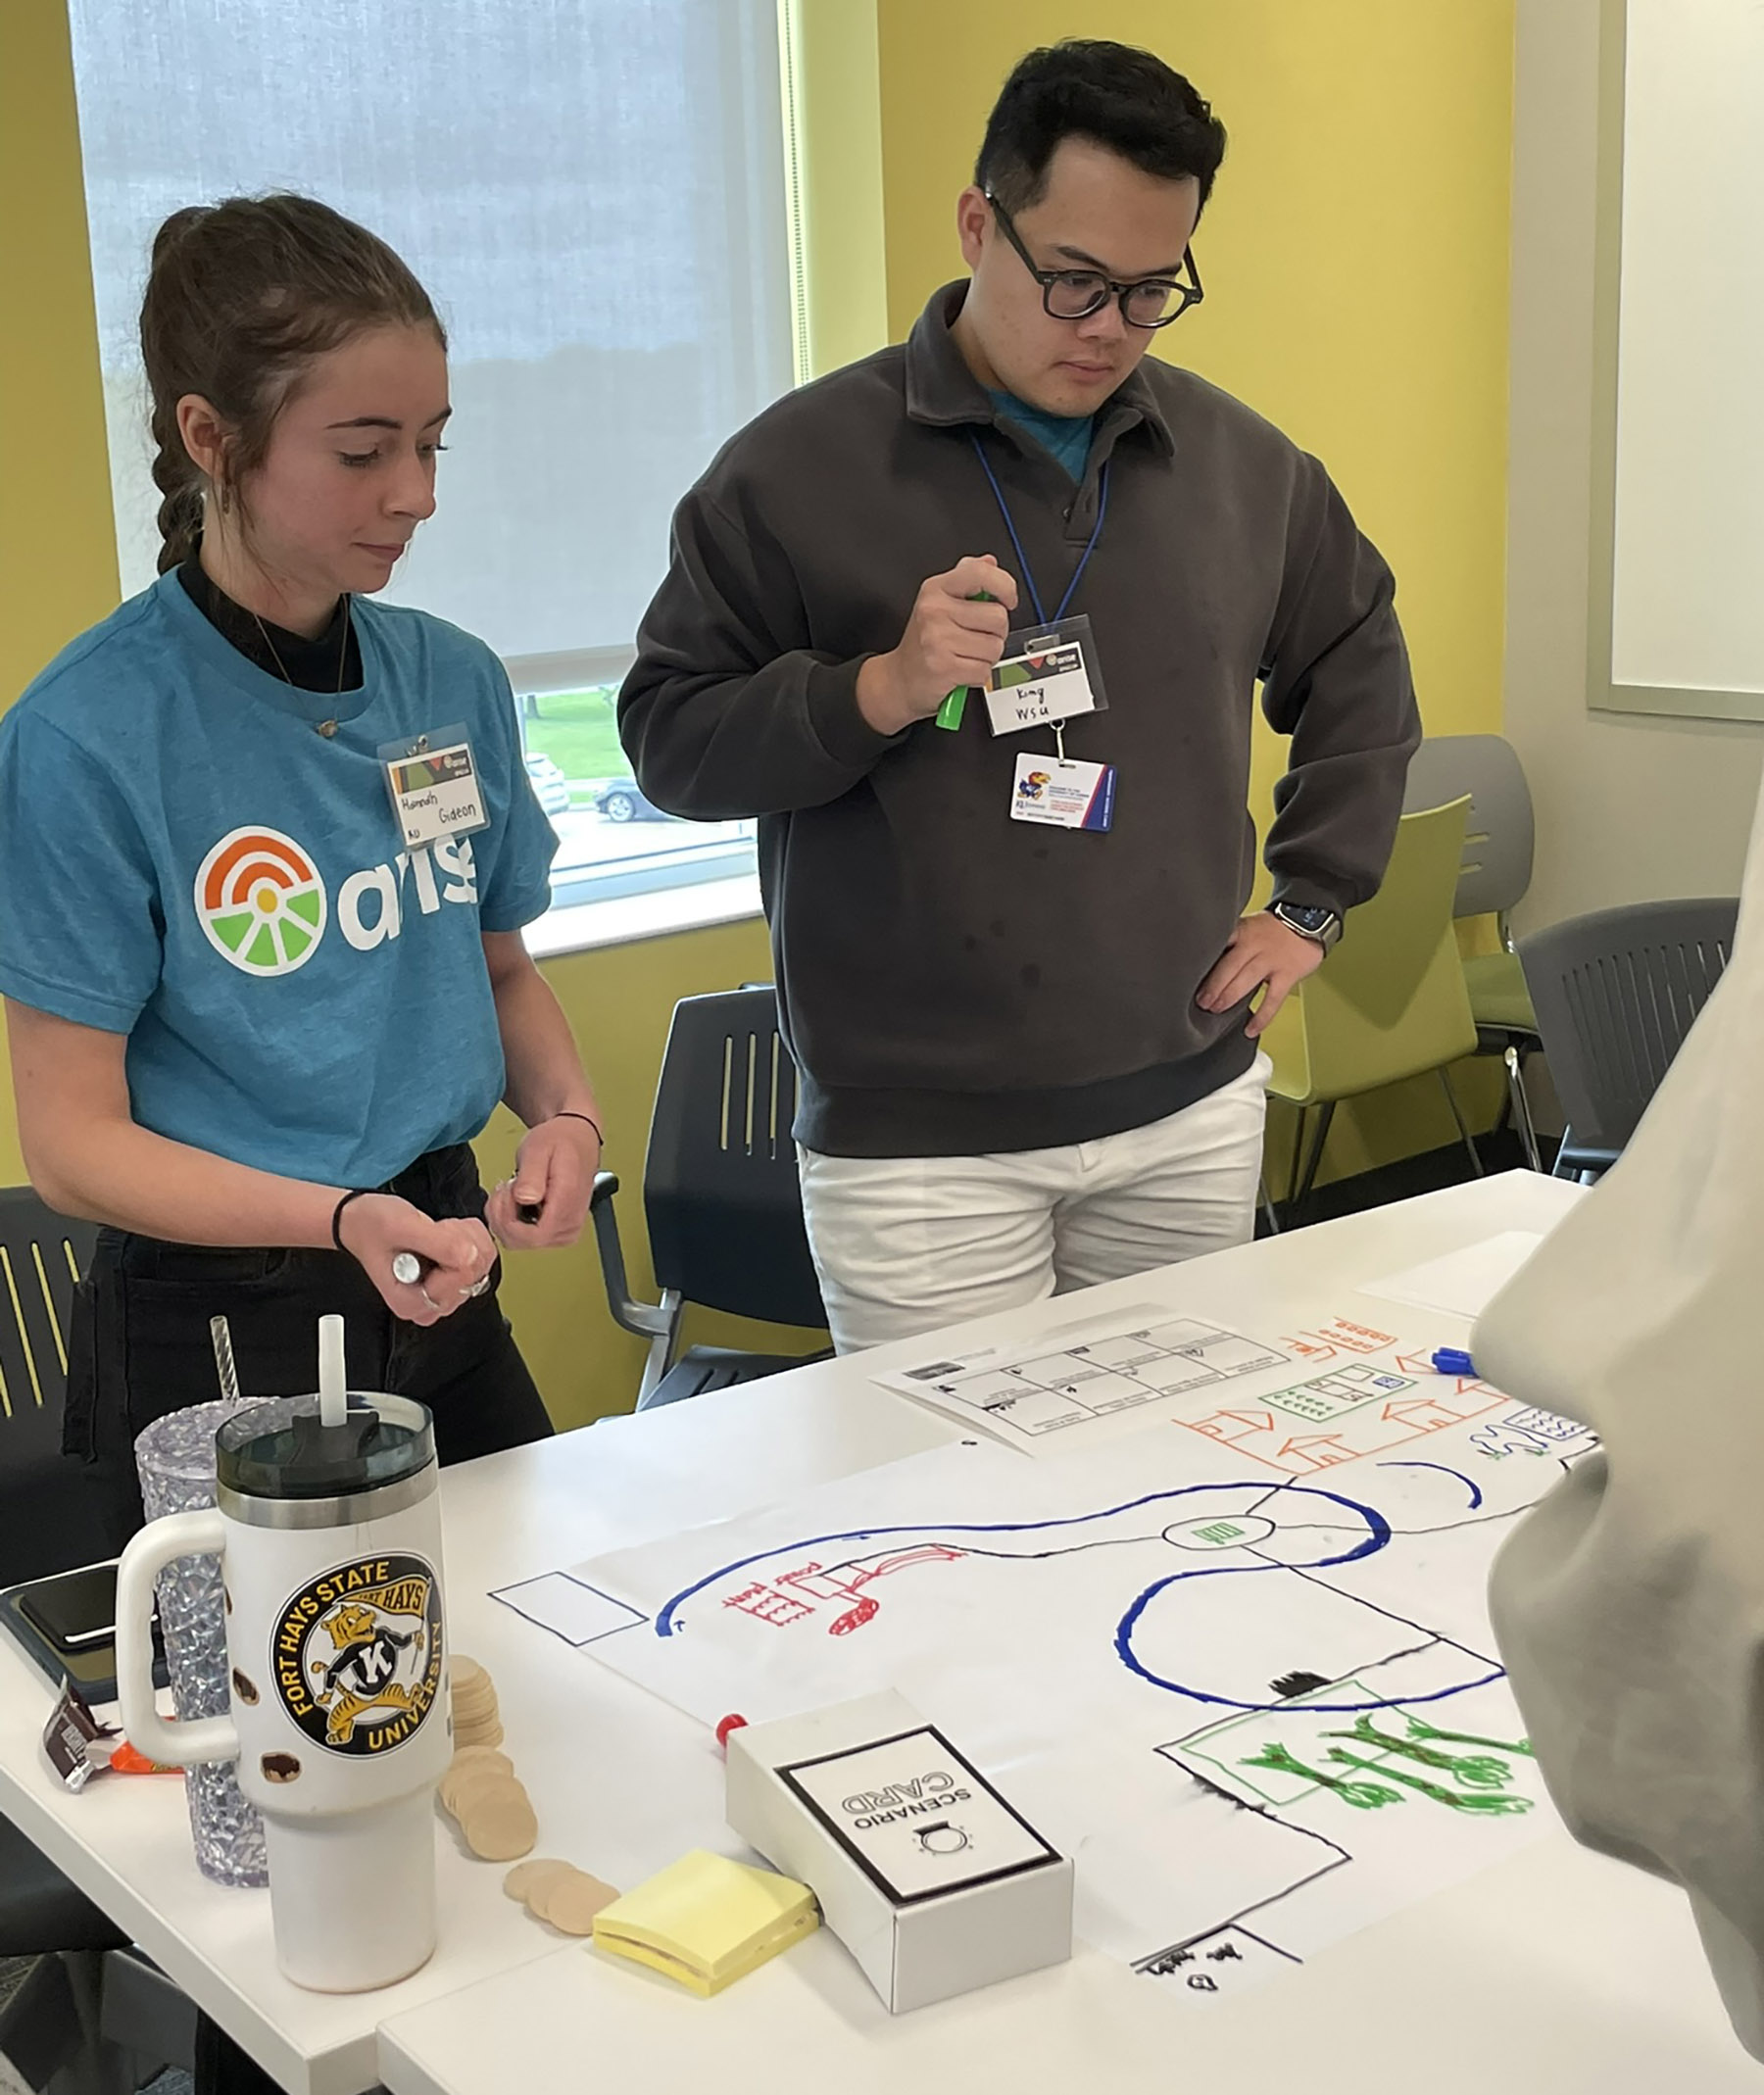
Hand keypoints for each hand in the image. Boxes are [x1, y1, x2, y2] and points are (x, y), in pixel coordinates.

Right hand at [336, 1194, 497, 1323]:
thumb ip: (437, 1243)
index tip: (430, 1234)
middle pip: (475, 1270)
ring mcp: (445, 1294)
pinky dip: (469, 1235)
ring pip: (483, 1261)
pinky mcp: (455, 1281)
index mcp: (413, 1302)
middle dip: (459, 1239)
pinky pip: (483, 1256)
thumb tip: (470, 1256)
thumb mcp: (401, 1226)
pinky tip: (444, 1234)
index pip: (461, 1275)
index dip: (452, 1245)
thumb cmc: (373, 1227)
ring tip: (434, 1233)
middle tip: (431, 1232)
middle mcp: (431, 1305)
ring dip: (464, 1235)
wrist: (363, 1222)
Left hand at [484, 1113, 600, 1249]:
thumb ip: (532, 1175)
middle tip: (508, 1186)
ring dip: (504, 1217)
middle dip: (502, 1215)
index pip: (531, 1237)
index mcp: (567, 1206)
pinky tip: (515, 1200)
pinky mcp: (557, 1232)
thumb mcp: (539, 1149)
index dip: (508, 1219)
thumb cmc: (560, 1142)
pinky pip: (524, 1238)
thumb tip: (525, 1199)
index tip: (508, 1192)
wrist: (575, 1139)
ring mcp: (564, 1232)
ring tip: (512, 1190)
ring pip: (518, 1242)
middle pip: (521, 1242)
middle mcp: (569, 1225)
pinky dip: (510, 1221)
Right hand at [855, 554, 1018, 733]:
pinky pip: (984, 670)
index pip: (980, 573)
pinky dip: (978, 675)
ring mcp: (938, 639)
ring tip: (966, 654)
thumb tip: (989, 562)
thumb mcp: (939, 601)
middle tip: (976, 636)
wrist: (900, 678)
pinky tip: (962, 669)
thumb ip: (966, 579)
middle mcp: (935, 610)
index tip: (1008, 599)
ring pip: (994, 647)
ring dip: (987, 656)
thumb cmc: (923, 641)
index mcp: (936, 589)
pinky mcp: (944, 667)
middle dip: (996, 632)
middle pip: (997, 617)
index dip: (1005, 586)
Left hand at [1195, 913, 1326, 1036]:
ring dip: (1228, 997)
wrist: (1306, 921)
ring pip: (1247, 980)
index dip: (1201, 960)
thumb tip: (1201, 965)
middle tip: (1200, 1001)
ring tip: (1215, 1010)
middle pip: (1229, 966)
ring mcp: (1271, 960)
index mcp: (1240, 931)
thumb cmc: (1270, 929)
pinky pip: (1273, 1000)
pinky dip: (1261, 1017)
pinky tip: (1250, 1029)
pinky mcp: (1287, 975)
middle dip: (1212, 986)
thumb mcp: (1245, 927)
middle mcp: (1254, 944)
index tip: (1186, 974)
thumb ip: (1227, 943)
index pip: (1218, 944)